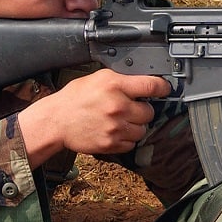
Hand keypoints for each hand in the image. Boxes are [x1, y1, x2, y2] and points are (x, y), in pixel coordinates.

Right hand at [19, 71, 170, 163]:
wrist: (56, 121)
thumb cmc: (75, 98)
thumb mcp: (98, 78)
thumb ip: (122, 80)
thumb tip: (144, 81)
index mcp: (115, 85)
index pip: (151, 85)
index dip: (162, 87)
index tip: (165, 89)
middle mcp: (118, 106)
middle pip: (149, 111)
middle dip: (142, 110)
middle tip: (130, 108)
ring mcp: (115, 127)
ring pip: (142, 130)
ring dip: (135, 126)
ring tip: (120, 121)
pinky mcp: (111, 143)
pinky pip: (131, 143)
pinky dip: (126, 139)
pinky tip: (115, 131)